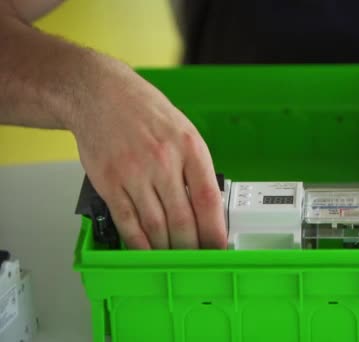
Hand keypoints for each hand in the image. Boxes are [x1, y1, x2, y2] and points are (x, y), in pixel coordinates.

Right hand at [67, 56, 226, 248]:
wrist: (99, 95)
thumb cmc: (145, 112)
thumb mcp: (183, 131)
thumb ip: (195, 167)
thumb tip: (207, 207)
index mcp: (189, 146)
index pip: (208, 198)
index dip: (215, 229)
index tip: (219, 247)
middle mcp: (163, 160)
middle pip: (183, 218)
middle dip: (192, 247)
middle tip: (197, 260)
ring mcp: (134, 173)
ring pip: (156, 225)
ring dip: (167, 249)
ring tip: (175, 260)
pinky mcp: (109, 182)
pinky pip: (127, 222)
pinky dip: (138, 243)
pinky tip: (147, 252)